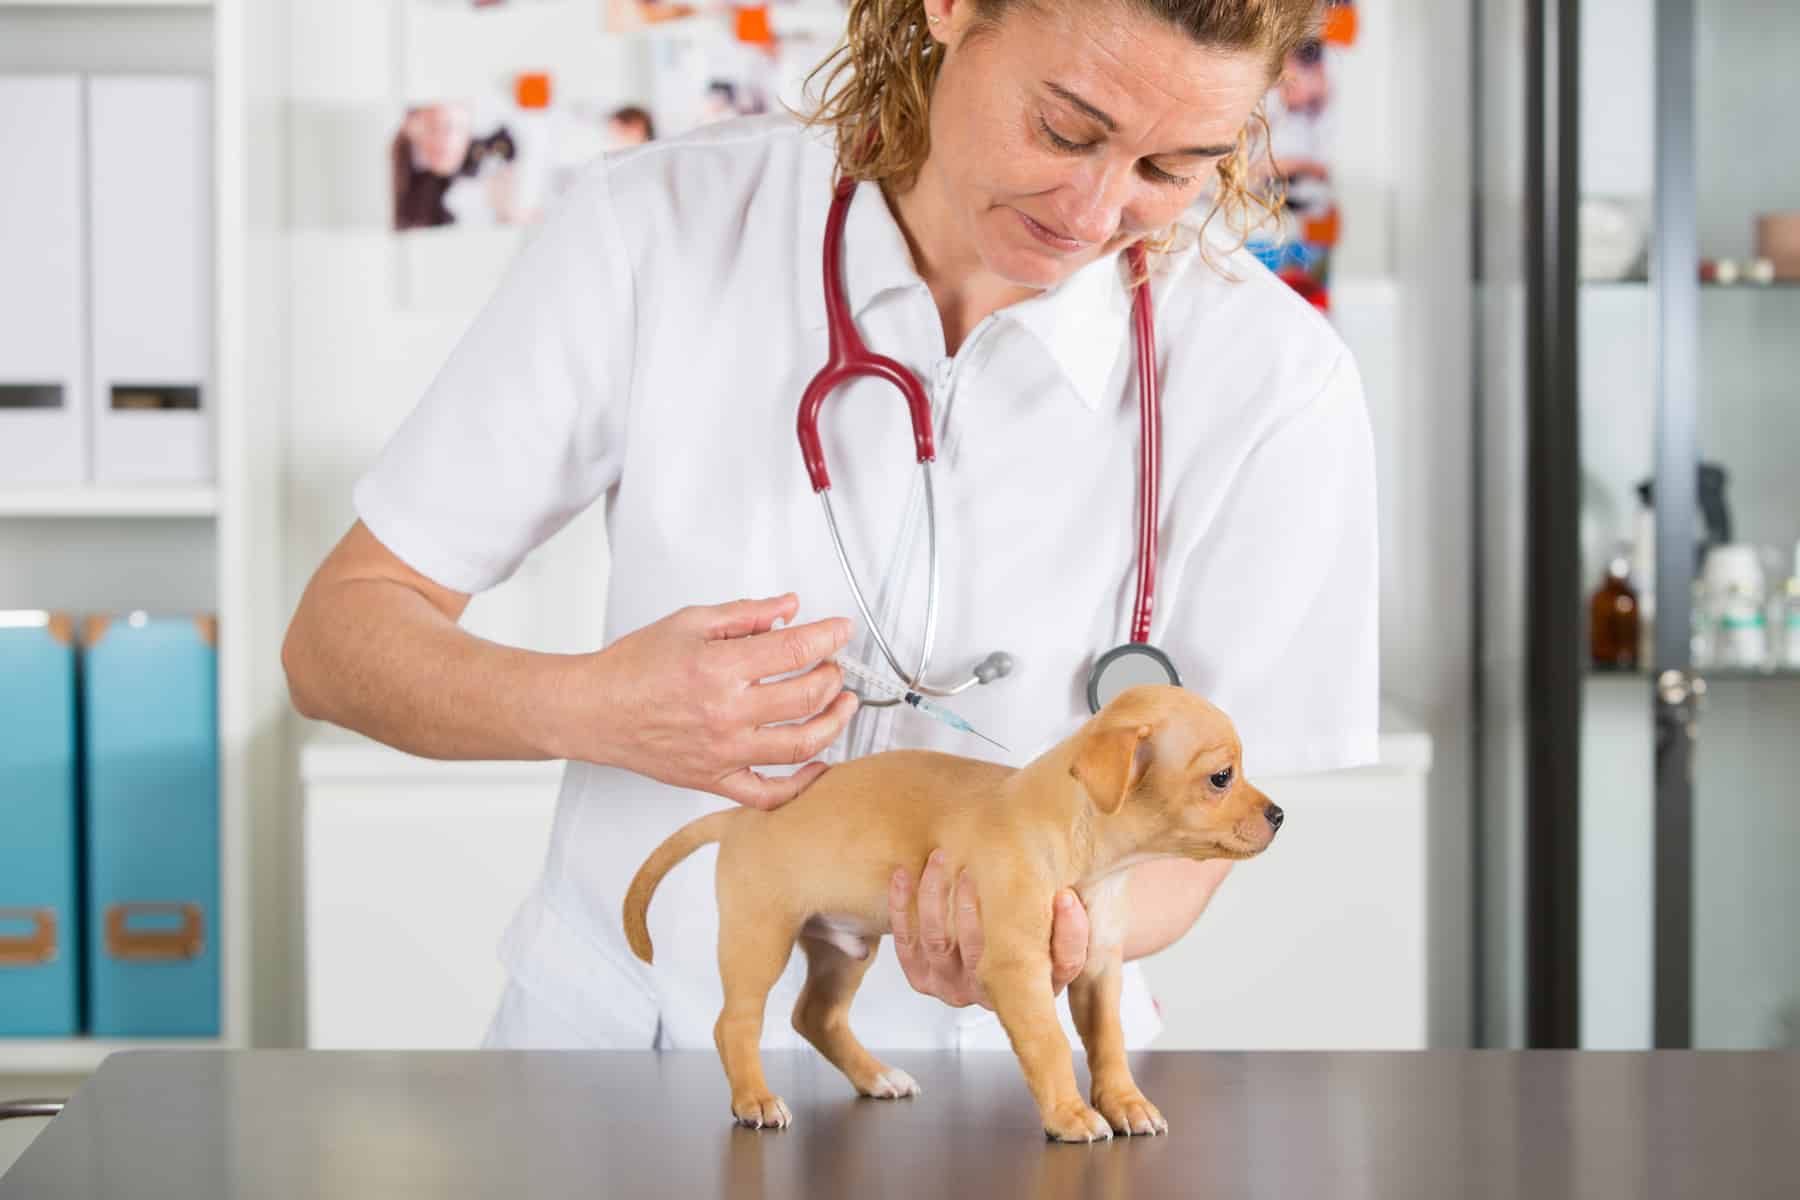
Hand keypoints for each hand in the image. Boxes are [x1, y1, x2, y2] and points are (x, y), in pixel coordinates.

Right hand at [567, 593, 858, 808]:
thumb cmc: (633, 667)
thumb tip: (790, 607)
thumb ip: (745, 614)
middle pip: (806, 696)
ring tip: (843, 705)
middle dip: (833, 677)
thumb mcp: (689, 622)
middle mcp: (725, 713)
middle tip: (836, 666)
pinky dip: (803, 785)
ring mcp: (722, 752)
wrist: (592, 710)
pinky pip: (768, 794)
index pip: (794, 650)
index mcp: (718, 667)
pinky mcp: (714, 779)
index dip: (829, 636)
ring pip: (800, 746)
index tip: (841, 630)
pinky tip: (820, 765)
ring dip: (834, 723)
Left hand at [888, 850, 1088, 1008]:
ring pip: (936, 940)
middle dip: (974, 905)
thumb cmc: (1029, 935)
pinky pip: (905, 942)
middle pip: (979, 950)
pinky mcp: (920, 977)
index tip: (1063, 896)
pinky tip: (904, 874)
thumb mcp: (1059, 935)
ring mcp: (948, 987)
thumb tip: (1066, 898)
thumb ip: (1071, 924)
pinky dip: (902, 906)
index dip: (1064, 933)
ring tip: (940, 858)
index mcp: (1028, 989)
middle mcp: (986, 993)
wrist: (989, 946)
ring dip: (934, 896)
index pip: (1052, 965)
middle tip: (973, 869)